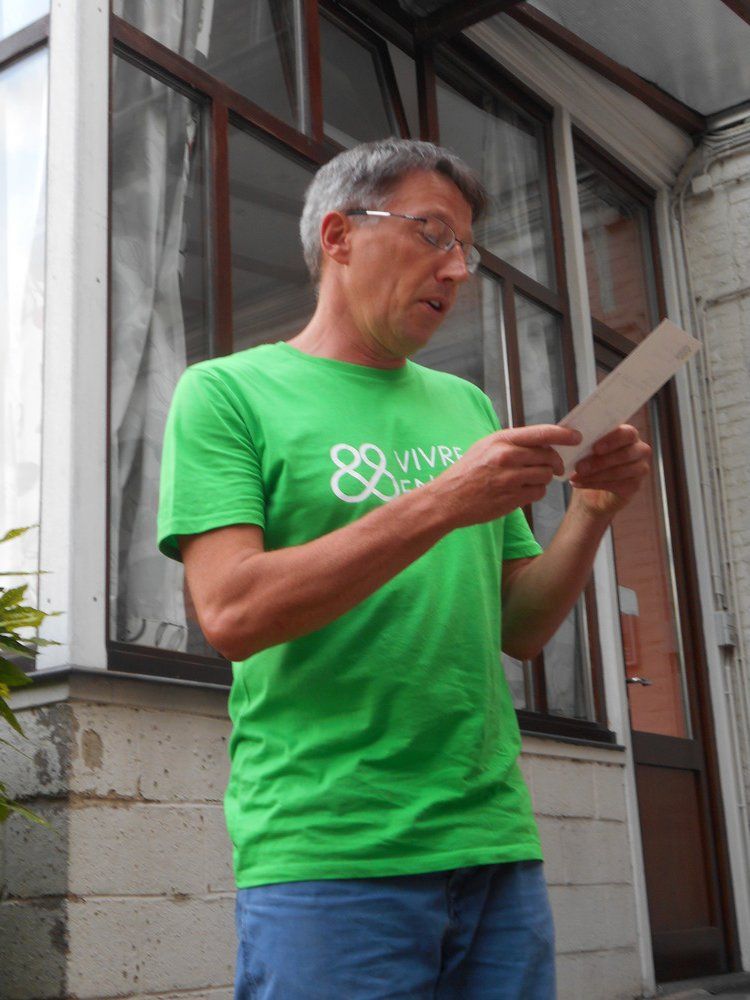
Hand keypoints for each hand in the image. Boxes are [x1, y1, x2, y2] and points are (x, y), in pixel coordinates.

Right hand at [432, 424, 581, 528]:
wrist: (446, 499)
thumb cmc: (466, 473)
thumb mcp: (485, 448)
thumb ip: (512, 443)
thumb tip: (542, 443)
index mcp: (501, 440)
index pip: (542, 433)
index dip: (564, 434)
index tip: (576, 437)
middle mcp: (507, 457)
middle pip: (548, 456)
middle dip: (554, 463)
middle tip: (555, 468)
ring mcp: (510, 478)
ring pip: (545, 476)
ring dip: (543, 479)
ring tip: (529, 481)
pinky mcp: (512, 498)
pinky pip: (538, 493)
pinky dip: (535, 492)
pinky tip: (522, 492)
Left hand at [569, 424, 650, 515]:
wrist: (594, 489)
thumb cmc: (591, 460)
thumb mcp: (587, 447)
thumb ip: (586, 439)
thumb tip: (571, 434)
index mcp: (629, 434)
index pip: (628, 433)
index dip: (612, 440)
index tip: (595, 448)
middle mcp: (640, 450)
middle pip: (626, 454)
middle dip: (600, 462)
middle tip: (579, 467)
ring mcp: (640, 469)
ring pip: (620, 472)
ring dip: (595, 475)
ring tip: (575, 476)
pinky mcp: (634, 486)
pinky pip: (617, 486)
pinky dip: (595, 484)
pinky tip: (579, 483)